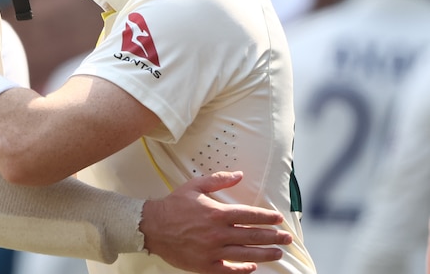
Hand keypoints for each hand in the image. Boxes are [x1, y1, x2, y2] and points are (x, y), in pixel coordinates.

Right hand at [142, 171, 291, 273]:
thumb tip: (239, 175)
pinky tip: (252, 266)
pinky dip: (243, 269)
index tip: (278, 219)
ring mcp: (212, 251)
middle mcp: (218, 234)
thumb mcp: (194, 186)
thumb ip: (218, 180)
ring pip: (246, 254)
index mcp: (217, 213)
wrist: (152, 227)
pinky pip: (229, 270)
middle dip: (273, 237)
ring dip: (265, 254)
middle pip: (253, 236)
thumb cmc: (173, 206)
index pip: (249, 216)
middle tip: (286, 238)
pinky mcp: (205, 265)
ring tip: (278, 253)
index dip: (266, 218)